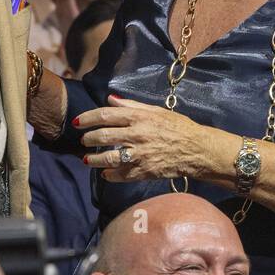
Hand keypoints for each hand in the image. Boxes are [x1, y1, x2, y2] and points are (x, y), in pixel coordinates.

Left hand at [78, 95, 216, 182]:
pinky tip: (105, 173)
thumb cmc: (178, 127)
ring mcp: (140, 155)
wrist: (197, 149)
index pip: (105, 115)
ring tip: (87, 159)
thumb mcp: (156, 111)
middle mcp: (137, 135)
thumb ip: (131, 105)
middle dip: (88, 139)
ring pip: (108, 157)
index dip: (87, 118)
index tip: (78, 123)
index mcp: (139, 117)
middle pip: (103, 136)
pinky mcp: (144, 171)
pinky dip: (110, 175)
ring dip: (94, 159)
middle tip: (83, 141)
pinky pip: (121, 175)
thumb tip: (110, 99)